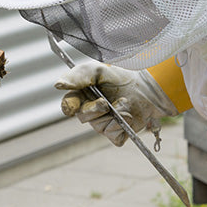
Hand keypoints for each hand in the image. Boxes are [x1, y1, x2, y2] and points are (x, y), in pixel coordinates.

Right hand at [54, 62, 176, 145]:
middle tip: (106, 103)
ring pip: (99, 127)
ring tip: (125, 103)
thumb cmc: (121, 77)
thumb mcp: (98, 70)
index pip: (68, 105)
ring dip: (114, 114)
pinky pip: (113, 136)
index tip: (72, 107)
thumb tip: (58, 85)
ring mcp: (103, 124)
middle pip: (83, 117)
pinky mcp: (117, 133)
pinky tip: (129, 115)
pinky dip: (122, 125)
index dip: (68, 107)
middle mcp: (90, 112)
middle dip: (94, 110)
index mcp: (82, 96)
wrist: (148, 87)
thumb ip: (78, 76)